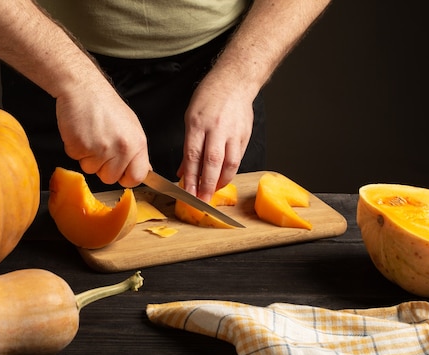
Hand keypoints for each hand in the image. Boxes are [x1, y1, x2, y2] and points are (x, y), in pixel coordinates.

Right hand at [55, 77, 150, 187]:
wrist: (84, 88)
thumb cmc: (105, 105)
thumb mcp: (131, 126)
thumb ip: (136, 151)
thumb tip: (144, 170)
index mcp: (137, 143)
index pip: (137, 177)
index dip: (126, 177)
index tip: (120, 171)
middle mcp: (122, 148)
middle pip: (110, 178)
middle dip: (102, 167)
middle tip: (100, 144)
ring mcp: (101, 148)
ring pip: (91, 170)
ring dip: (87, 157)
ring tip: (91, 135)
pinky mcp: (81, 146)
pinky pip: (76, 159)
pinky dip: (75, 148)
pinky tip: (81, 132)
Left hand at [177, 78, 253, 201]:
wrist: (235, 81)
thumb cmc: (209, 97)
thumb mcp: (191, 118)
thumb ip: (189, 147)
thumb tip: (183, 171)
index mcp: (197, 124)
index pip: (193, 156)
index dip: (190, 177)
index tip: (187, 193)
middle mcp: (216, 129)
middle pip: (211, 162)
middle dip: (206, 184)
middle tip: (201, 200)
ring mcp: (232, 132)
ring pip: (229, 163)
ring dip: (221, 181)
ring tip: (213, 192)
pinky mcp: (245, 134)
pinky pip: (238, 157)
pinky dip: (230, 171)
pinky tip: (224, 179)